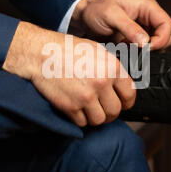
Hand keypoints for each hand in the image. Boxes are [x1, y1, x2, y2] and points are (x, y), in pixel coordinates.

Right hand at [3, 21, 135, 126]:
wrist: (41, 54)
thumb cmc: (66, 49)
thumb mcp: (96, 51)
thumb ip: (111, 68)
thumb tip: (122, 85)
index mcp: (111, 67)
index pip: (129, 95)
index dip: (126, 102)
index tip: (122, 103)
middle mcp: (101, 83)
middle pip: (115, 111)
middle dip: (110, 112)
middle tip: (103, 107)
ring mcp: (86, 96)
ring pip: (99, 120)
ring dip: (95, 117)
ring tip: (89, 109)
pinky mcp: (70, 106)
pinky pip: (82, 123)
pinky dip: (80, 119)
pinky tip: (76, 108)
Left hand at [72, 0, 170, 49]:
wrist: (85, 17)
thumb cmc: (95, 11)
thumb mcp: (110, 15)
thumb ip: (129, 27)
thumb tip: (145, 41)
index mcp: (147, 6)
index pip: (167, 24)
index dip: (161, 39)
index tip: (147, 48)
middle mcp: (149, 16)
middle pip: (168, 35)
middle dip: (156, 46)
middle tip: (138, 50)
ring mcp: (145, 27)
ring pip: (160, 44)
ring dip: (147, 51)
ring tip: (128, 48)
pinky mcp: (139, 38)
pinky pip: (148, 49)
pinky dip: (139, 53)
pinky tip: (126, 50)